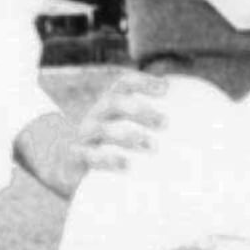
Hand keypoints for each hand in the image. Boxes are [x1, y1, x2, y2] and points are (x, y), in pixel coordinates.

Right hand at [16, 70, 167, 195]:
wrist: (61, 167)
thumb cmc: (104, 149)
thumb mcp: (120, 134)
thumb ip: (146, 130)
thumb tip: (188, 137)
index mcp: (107, 107)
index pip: (123, 85)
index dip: (142, 81)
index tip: (166, 88)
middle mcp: (94, 117)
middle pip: (114, 103)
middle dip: (140, 110)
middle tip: (165, 123)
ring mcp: (82, 138)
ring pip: (103, 130)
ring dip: (129, 136)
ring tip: (153, 146)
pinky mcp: (74, 159)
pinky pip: (88, 156)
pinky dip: (108, 159)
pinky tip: (126, 165)